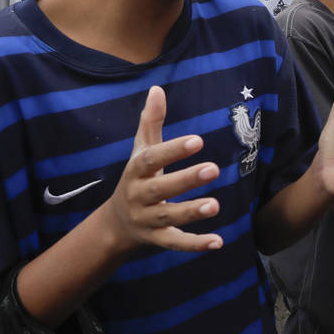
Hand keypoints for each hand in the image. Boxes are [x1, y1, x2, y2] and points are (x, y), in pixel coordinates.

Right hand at [103, 85, 223, 254]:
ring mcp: (147, 219)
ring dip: (192, 212)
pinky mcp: (157, 240)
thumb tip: (157, 89)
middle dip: (186, 180)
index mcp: (135, 171)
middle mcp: (138, 196)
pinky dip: (195, 244)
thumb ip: (151, 122)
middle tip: (214, 169)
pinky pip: (176, 243)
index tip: (198, 140)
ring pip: (169, 217)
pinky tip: (218, 242)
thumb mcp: (141, 151)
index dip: (173, 150)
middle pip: (161, 188)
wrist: (115, 224)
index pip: (152, 159)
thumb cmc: (138, 178)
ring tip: (216, 205)